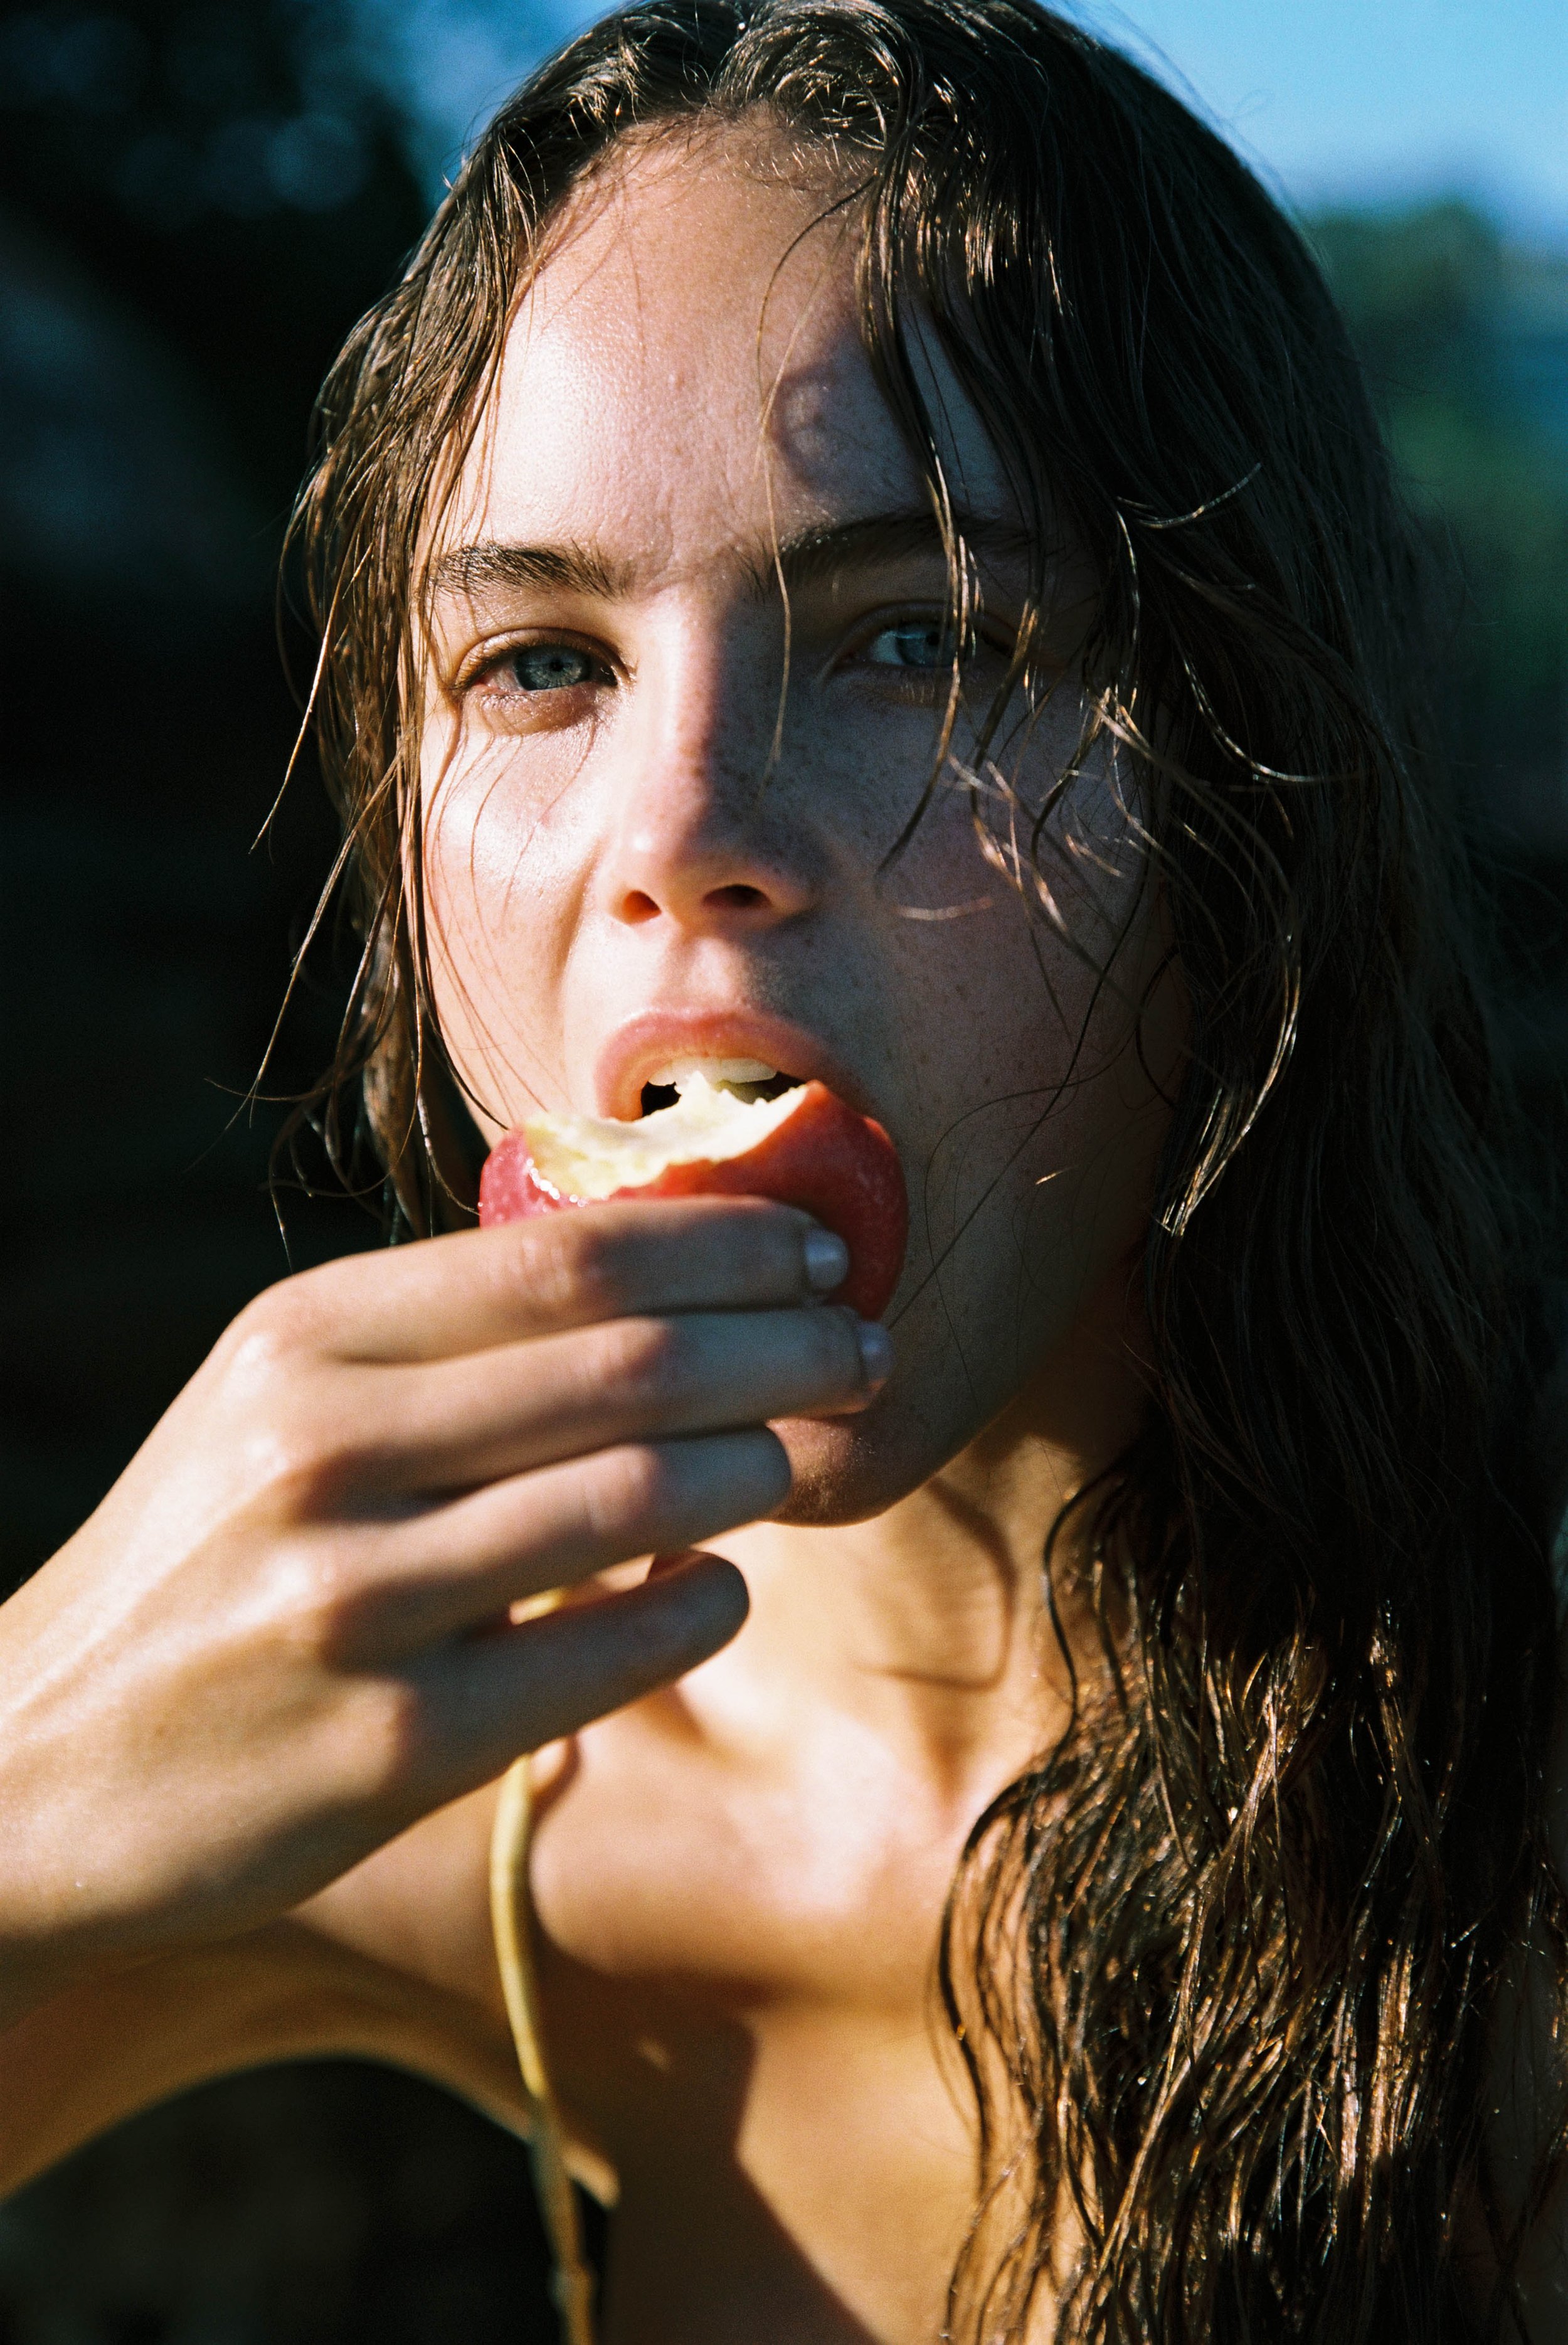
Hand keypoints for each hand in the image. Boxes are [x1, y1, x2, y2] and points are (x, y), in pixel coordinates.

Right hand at [0, 1201, 884, 2025]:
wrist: (31, 1768)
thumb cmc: (203, 1561)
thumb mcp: (279, 1403)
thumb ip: (443, 1340)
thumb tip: (665, 1280)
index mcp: (306, 1340)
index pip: (574, 1254)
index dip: (730, 1242)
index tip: (818, 1249)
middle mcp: (323, 1450)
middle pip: (633, 1362)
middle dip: (788, 1347)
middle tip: (864, 1352)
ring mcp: (353, 1601)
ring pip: (639, 1498)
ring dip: (762, 1466)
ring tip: (807, 1456)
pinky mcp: (387, 1747)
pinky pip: (606, 1656)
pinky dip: (697, 1605)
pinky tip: (721, 1585)